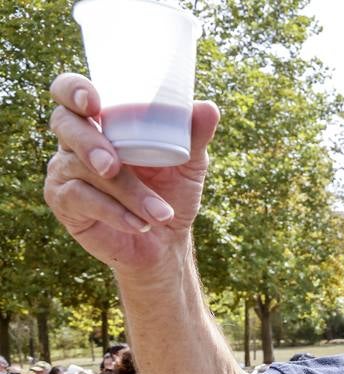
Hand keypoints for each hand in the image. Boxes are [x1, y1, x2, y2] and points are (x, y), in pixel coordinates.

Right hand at [45, 74, 220, 274]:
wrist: (166, 241)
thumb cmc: (172, 193)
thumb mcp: (189, 164)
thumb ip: (195, 135)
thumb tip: (209, 108)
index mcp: (102, 122)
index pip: (71, 92)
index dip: (72, 90)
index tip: (91, 102)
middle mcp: (76, 141)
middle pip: (64, 124)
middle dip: (89, 142)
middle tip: (112, 164)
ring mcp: (65, 170)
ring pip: (82, 168)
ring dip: (127, 192)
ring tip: (160, 213)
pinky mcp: (63, 201)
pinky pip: (80, 198)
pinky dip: (115, 212)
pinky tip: (139, 223)